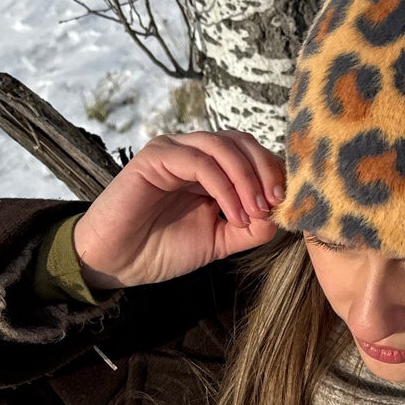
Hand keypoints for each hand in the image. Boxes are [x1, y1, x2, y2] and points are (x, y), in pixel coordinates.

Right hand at [71, 129, 286, 288]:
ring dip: (247, 178)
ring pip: (223, 146)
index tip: (286, 204)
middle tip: (275, 203)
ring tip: (255, 211)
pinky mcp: (155, 157)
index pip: (250, 154)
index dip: (272, 173)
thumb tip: (279, 216)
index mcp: (210, 169)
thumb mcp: (219, 241)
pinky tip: (232, 214)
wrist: (119, 262)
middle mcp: (193, 153)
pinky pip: (199, 162)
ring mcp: (174, 151)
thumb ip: (250, 229)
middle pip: (241, 141)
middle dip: (265, 170)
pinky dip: (224, 187)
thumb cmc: (162, 250)